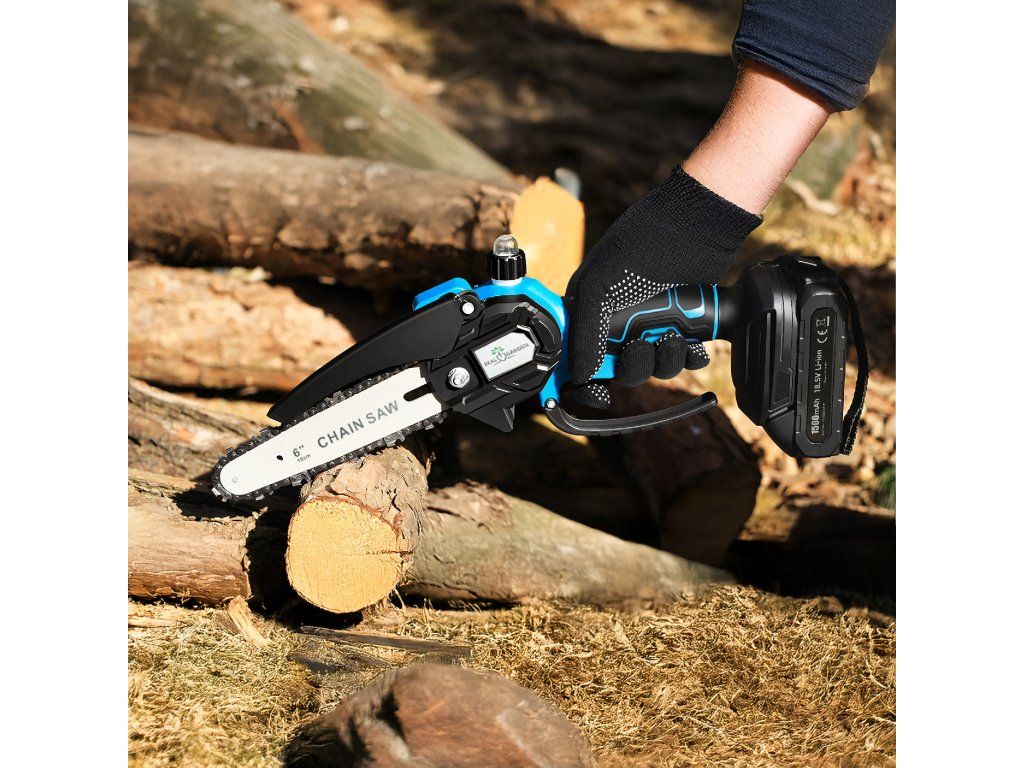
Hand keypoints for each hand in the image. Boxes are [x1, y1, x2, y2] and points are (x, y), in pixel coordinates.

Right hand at [566, 167, 760, 408]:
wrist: (697, 224)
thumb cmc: (641, 245)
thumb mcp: (599, 287)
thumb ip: (585, 334)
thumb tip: (580, 375)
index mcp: (591, 311)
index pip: (579, 357)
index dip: (585, 379)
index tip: (597, 392)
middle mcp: (621, 321)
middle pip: (621, 369)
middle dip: (634, 365)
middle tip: (641, 346)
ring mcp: (653, 322)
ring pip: (655, 366)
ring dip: (665, 360)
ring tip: (672, 336)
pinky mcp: (684, 323)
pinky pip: (686, 356)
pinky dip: (691, 356)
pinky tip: (694, 345)